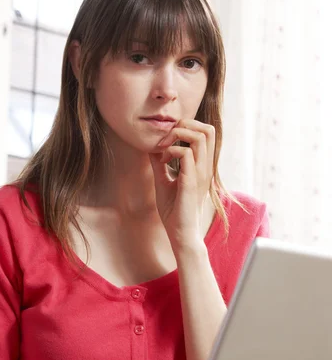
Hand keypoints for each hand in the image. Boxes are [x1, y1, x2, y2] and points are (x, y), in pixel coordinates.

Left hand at [149, 119, 214, 250]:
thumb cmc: (174, 211)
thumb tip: (152, 148)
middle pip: (208, 129)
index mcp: (202, 166)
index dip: (186, 128)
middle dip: (185, 125)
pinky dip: (171, 151)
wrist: (180, 234)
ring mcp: (200, 173)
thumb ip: (160, 164)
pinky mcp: (191, 182)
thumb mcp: (164, 182)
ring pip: (200, 136)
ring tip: (164, 148)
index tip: (166, 141)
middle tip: (166, 139)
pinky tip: (162, 161)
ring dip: (178, 135)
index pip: (206, 133)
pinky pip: (185, 154)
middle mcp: (205, 167)